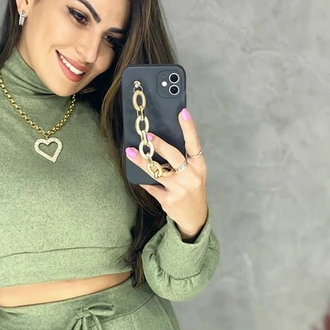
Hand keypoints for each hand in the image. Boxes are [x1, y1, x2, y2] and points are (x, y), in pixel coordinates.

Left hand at [126, 107, 207, 239]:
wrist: (195, 216)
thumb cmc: (192, 188)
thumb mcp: (195, 173)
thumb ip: (184, 159)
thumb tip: (161, 140)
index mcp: (199, 166)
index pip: (194, 143)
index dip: (188, 127)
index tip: (182, 112)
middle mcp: (191, 176)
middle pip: (174, 156)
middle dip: (159, 145)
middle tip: (147, 136)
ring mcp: (179, 189)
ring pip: (157, 171)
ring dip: (142, 161)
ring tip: (130, 152)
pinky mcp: (168, 199)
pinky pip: (151, 187)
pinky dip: (144, 181)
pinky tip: (138, 176)